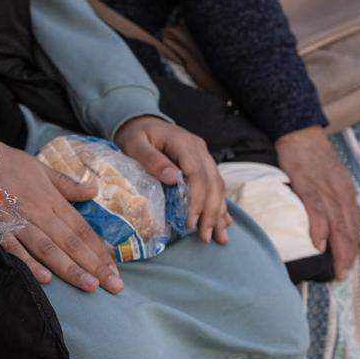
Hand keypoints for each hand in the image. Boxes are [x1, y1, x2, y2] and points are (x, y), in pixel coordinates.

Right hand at [0, 121, 122, 294]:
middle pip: (70, 241)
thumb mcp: (41, 167)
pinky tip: (44, 279)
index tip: (115, 268)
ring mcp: (17, 219)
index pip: (81, 228)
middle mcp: (38, 210)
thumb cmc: (7, 163)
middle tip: (114, 285)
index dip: (99, 249)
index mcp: (51, 198)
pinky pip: (13, 247)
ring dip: (69, 268)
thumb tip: (94, 190)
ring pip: (47, 248)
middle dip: (93, 264)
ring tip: (89, 285)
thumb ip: (67, 184)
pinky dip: (28, 262)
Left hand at [115, 115, 230, 243]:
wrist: (140, 121)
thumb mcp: (135, 144)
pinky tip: (224, 222)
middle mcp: (199, 150)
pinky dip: (219, 205)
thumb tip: (174, 178)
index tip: (191, 222)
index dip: (197, 200)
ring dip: (219, 212)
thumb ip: (152, 159)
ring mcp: (203, 156)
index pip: (198, 175)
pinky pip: (215, 185)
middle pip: (213, 183)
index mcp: (184, 143)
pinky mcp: (202, 164)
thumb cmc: (135, 134)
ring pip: (218, 186)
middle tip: (205, 236)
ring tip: (219, 237)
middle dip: (211, 212)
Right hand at [275, 125, 359, 279]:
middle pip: (348, 229)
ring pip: (337, 224)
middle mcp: (341, 193)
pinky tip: (318, 244)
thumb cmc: (311, 156)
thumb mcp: (328, 178)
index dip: (351, 247)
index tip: (347, 266)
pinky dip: (319, 228)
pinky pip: (316, 210)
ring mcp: (326, 189)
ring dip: (338, 249)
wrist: (299, 131)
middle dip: (347, 254)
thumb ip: (329, 198)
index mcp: (346, 193)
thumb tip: (325, 222)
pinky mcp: (308, 185)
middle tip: (342, 275)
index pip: (353, 225)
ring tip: (335, 269)